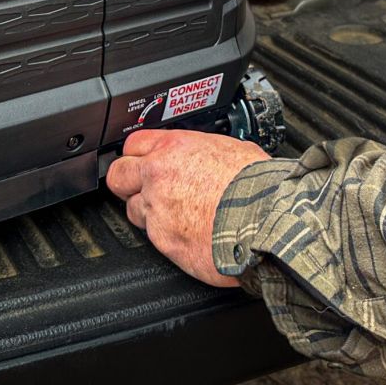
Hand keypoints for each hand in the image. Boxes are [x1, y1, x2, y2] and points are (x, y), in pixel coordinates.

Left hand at [106, 128, 269, 286]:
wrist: (266, 220)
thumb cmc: (257, 186)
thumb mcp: (231, 149)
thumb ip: (203, 151)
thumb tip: (205, 154)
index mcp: (175, 147)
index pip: (134, 144)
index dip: (138, 155)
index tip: (142, 162)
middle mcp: (159, 175)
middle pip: (118, 176)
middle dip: (127, 183)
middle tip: (141, 188)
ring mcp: (158, 209)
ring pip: (133, 209)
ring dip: (148, 212)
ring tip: (175, 215)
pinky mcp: (163, 240)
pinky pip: (153, 236)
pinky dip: (166, 236)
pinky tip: (187, 233)